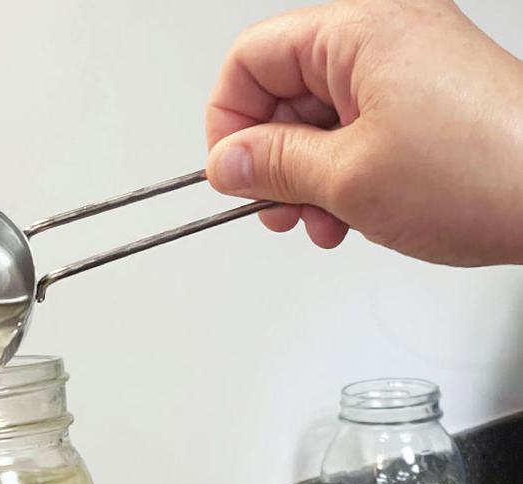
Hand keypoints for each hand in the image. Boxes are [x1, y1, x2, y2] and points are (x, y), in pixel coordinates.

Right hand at [205, 0, 522, 264]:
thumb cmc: (486, 171)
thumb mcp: (348, 176)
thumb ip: (273, 165)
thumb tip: (227, 163)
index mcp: (363, 31)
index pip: (254, 58)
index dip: (229, 120)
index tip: (231, 172)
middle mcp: (386, 41)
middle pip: (283, 93)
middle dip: (270, 159)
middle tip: (273, 207)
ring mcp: (408, 76)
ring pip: (317, 124)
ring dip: (304, 181)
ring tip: (320, 221)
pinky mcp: (424, 110)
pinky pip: (355, 138)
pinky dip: (339, 180)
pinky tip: (349, 216)